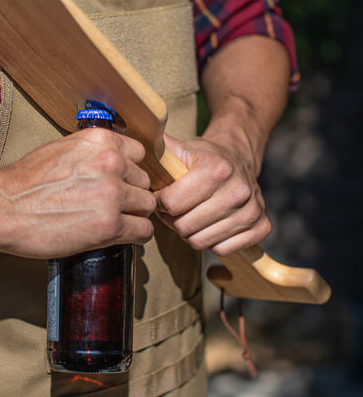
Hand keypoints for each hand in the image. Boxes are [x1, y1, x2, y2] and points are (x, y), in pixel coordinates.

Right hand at [0, 128, 155, 257]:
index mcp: (101, 141)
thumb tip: (113, 160)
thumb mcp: (62, 149)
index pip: (140, 154)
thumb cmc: (26, 183)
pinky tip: (117, 236)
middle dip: (132, 194)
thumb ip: (92, 152)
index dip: (129, 171)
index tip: (119, 182)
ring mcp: (113, 194)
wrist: (4, 209)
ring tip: (112, 222)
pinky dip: (134, 235)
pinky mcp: (111, 225)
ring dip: (134, 215)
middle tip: (111, 206)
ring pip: (148, 205)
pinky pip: (144, 230)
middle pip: (145, 182)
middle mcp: (112, 163)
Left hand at [155, 133, 270, 255]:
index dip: (160, 202)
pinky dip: (211, 241)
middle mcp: (239, 190)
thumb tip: (134, 146)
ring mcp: (253, 210)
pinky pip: (221, 250)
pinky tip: (210, 223)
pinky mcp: (262, 227)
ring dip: (190, 232)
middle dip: (173, 219)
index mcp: (217, 169)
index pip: (171, 204)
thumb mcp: (179, 149)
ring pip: (200, 242)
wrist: (238, 158)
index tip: (163, 196)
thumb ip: (156, 150)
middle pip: (184, 226)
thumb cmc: (203, 158)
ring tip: (192, 214)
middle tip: (177, 208)